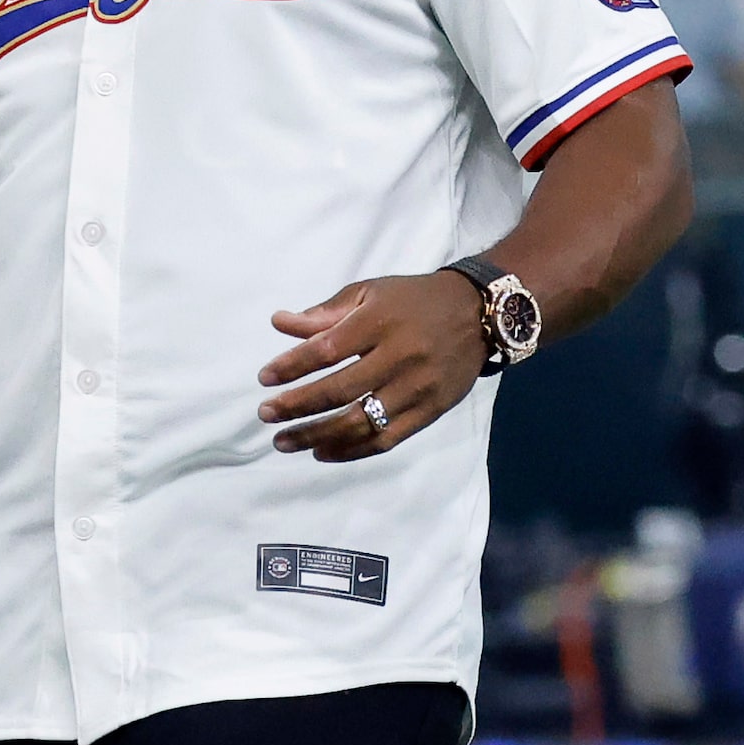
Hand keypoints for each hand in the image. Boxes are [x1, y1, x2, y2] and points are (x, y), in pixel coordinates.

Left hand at [256, 271, 488, 461]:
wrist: (479, 315)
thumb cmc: (413, 300)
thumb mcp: (369, 292)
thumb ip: (325, 312)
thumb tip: (278, 323)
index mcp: (380, 322)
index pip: (327, 350)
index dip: (292, 366)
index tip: (265, 378)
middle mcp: (400, 358)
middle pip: (341, 390)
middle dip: (297, 406)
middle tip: (265, 415)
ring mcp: (417, 389)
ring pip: (361, 422)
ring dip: (317, 436)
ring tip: (283, 441)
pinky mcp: (431, 412)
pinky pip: (386, 439)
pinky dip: (351, 450)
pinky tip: (322, 452)